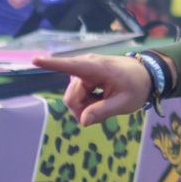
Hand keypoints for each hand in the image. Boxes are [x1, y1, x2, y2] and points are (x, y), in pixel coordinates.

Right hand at [32, 53, 151, 126]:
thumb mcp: (125, 103)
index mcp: (96, 68)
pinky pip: (77, 97)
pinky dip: (88, 103)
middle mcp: (84, 67)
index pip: (70, 66)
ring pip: (73, 100)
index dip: (51, 64)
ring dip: (87, 107)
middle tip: (104, 111)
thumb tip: (82, 121)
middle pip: (71, 98)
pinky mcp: (81, 78)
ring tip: (106, 102)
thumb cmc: (137, 86)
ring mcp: (82, 72)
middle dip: (84, 110)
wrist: (145, 76)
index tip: (34, 59)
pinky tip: (101, 100)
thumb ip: (103, 111)